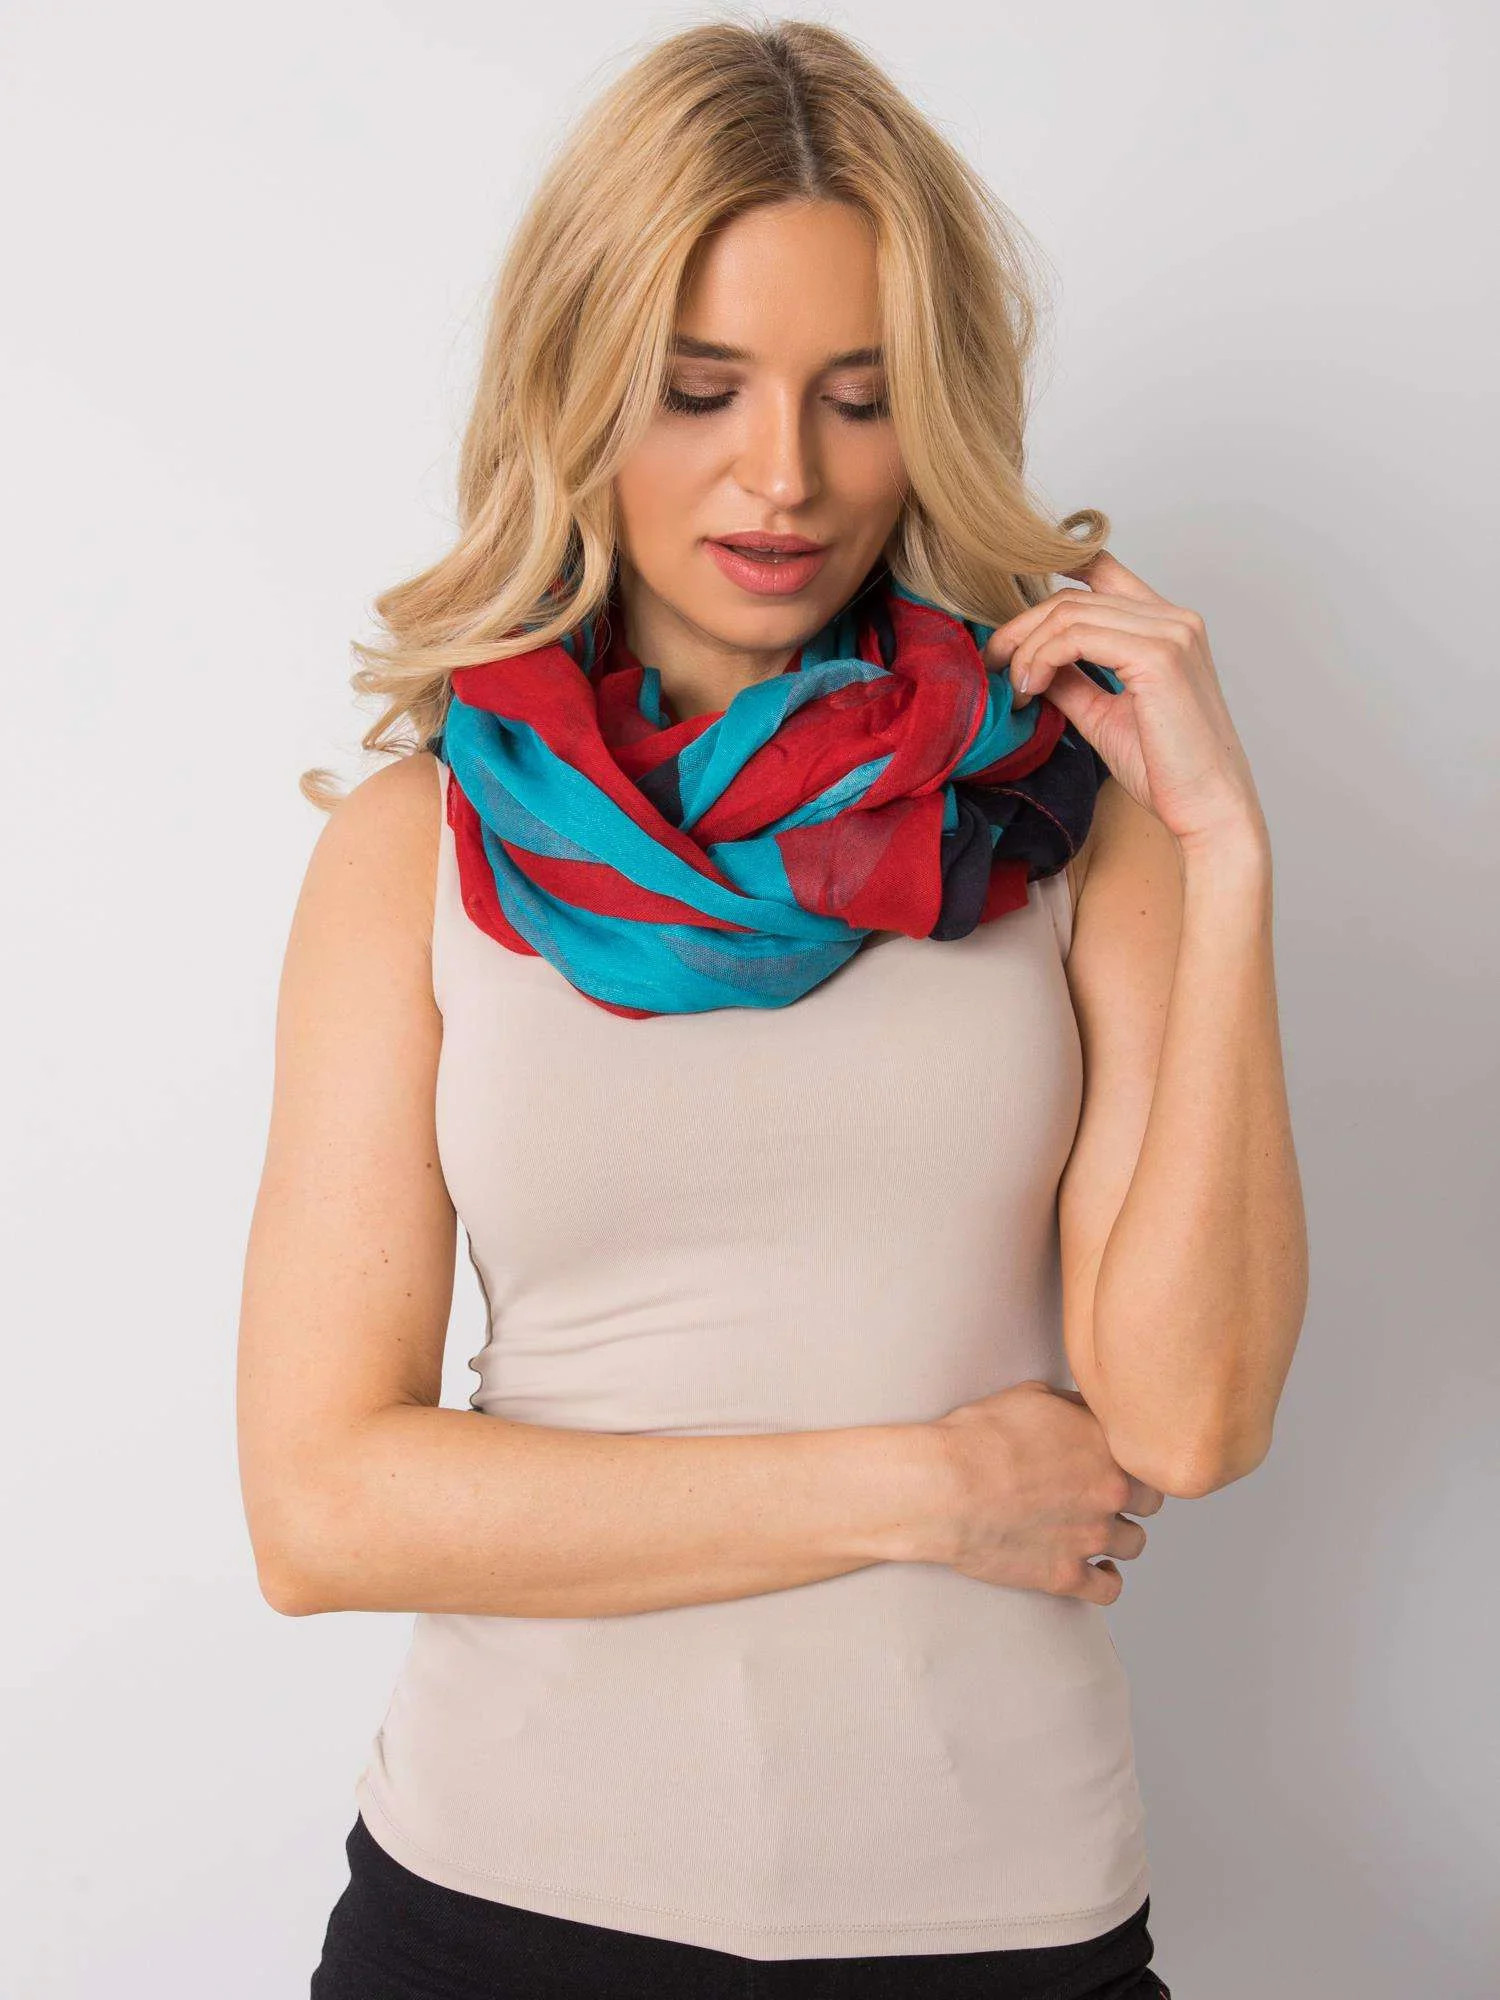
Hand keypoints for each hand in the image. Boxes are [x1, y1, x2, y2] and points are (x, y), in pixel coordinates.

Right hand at [926, 1379, 1163, 1602]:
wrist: (946, 1487)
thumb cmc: (979, 1436)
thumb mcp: (1031, 1395)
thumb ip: (1074, 1406)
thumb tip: (1088, 1410)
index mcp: (1106, 1446)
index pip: (1147, 1458)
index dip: (1131, 1460)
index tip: (1115, 1463)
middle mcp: (1109, 1493)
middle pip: (1150, 1503)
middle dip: (1132, 1498)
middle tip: (1106, 1495)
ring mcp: (1091, 1537)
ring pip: (1135, 1544)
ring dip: (1120, 1537)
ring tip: (1098, 1531)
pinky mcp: (1066, 1575)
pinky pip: (1110, 1589)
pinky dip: (1106, 1580)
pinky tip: (1097, 1570)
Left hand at [984, 549, 1267, 855]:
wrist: (1206, 807)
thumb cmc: (1164, 768)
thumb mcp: (1102, 713)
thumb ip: (1071, 680)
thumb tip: (1028, 662)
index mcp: (1167, 626)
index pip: (1104, 571)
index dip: (1051, 574)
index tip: (1013, 618)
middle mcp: (1174, 618)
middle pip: (1074, 597)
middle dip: (1022, 628)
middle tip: (993, 664)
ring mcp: (1170, 632)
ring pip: (1070, 613)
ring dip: (1028, 648)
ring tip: (1016, 688)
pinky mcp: (1159, 656)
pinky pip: (1077, 637)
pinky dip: (1042, 659)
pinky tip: (1031, 689)